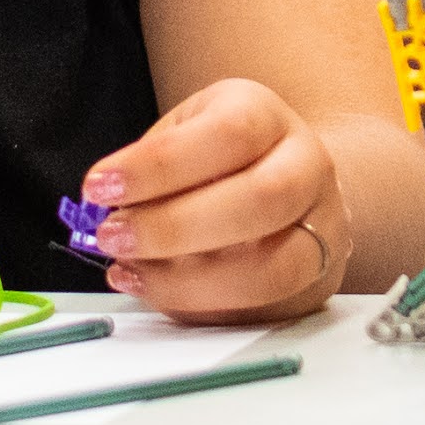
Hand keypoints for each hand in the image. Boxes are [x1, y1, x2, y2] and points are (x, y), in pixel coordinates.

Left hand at [77, 77, 343, 323]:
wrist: (291, 179)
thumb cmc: (220, 158)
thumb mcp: (183, 136)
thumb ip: (150, 169)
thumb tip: (109, 211)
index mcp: (266, 117)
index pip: (227, 134)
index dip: (160, 165)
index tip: (100, 187)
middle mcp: (308, 167)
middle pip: (260, 199)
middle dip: (175, 227)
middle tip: (112, 237)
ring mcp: (324, 227)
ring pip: (273, 267)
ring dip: (190, 281)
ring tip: (130, 272)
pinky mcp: (317, 280)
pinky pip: (264, 307)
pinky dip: (203, 306)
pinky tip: (157, 290)